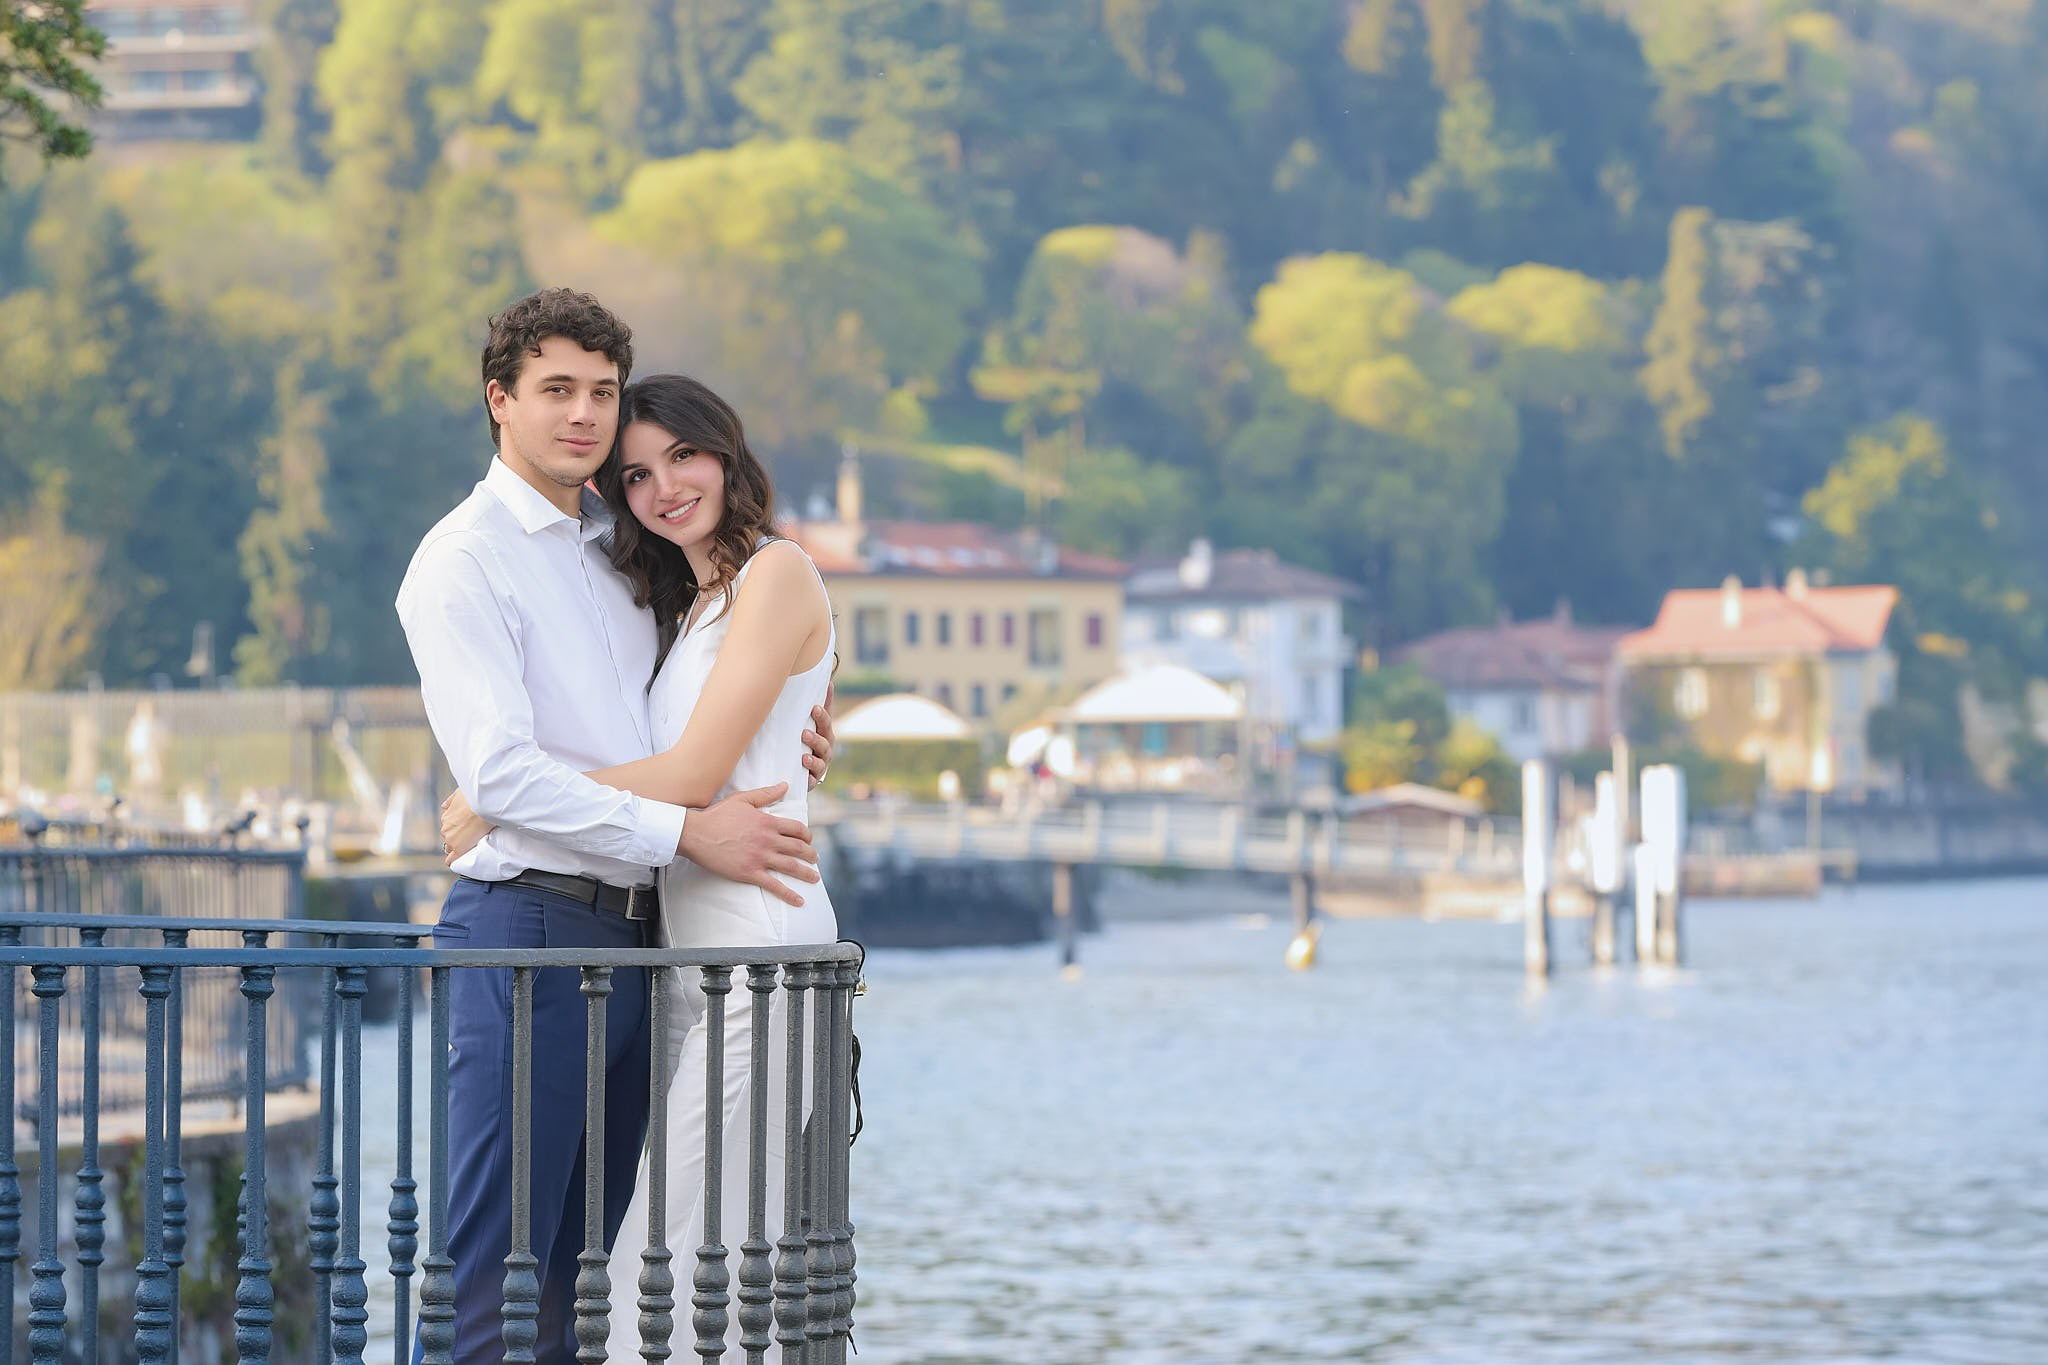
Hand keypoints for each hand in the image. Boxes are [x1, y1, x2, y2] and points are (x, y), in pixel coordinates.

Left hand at [440, 789, 493, 865]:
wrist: (484, 805)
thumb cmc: (475, 797)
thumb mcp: (459, 793)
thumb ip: (451, 800)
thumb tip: (444, 806)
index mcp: (446, 818)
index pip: (448, 828)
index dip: (457, 830)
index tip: (464, 830)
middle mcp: (446, 829)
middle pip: (449, 838)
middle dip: (457, 838)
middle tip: (470, 837)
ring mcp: (451, 839)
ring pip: (451, 847)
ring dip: (457, 847)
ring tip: (468, 847)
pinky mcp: (459, 848)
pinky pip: (451, 859)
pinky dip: (452, 861)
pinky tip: (454, 862)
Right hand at [678, 782, 818, 905]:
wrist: (696, 834)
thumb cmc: (717, 815)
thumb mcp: (742, 799)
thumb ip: (766, 794)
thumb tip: (784, 785)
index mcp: (767, 822)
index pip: (797, 829)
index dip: (806, 835)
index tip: (808, 840)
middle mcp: (767, 840)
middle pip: (798, 848)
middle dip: (810, 855)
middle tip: (815, 859)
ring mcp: (760, 858)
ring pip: (791, 867)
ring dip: (806, 873)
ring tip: (814, 878)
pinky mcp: (750, 873)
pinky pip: (774, 885)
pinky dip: (789, 894)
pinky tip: (799, 901)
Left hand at [802, 693, 834, 790]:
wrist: (800, 771)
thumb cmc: (805, 742)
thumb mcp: (809, 724)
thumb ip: (819, 705)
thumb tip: (828, 682)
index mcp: (824, 734)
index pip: (825, 722)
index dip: (822, 716)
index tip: (814, 708)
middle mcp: (825, 749)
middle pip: (824, 741)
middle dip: (816, 737)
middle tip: (804, 732)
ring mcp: (820, 765)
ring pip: (820, 761)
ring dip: (812, 760)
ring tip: (804, 756)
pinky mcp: (812, 780)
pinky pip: (812, 780)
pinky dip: (809, 776)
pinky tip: (804, 773)